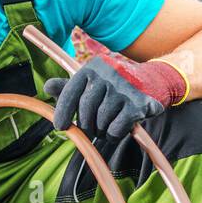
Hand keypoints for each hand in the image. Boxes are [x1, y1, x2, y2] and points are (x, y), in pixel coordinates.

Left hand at [45, 51, 187, 139]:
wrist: (154, 81)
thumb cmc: (116, 84)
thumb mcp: (93, 81)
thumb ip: (70, 87)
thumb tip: (47, 87)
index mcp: (92, 67)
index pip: (71, 91)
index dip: (63, 111)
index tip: (60, 127)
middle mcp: (107, 74)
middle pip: (86, 111)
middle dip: (87, 125)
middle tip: (92, 128)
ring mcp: (123, 88)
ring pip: (101, 122)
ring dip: (102, 131)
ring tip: (108, 127)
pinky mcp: (137, 104)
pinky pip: (116, 129)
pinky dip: (114, 134)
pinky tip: (119, 129)